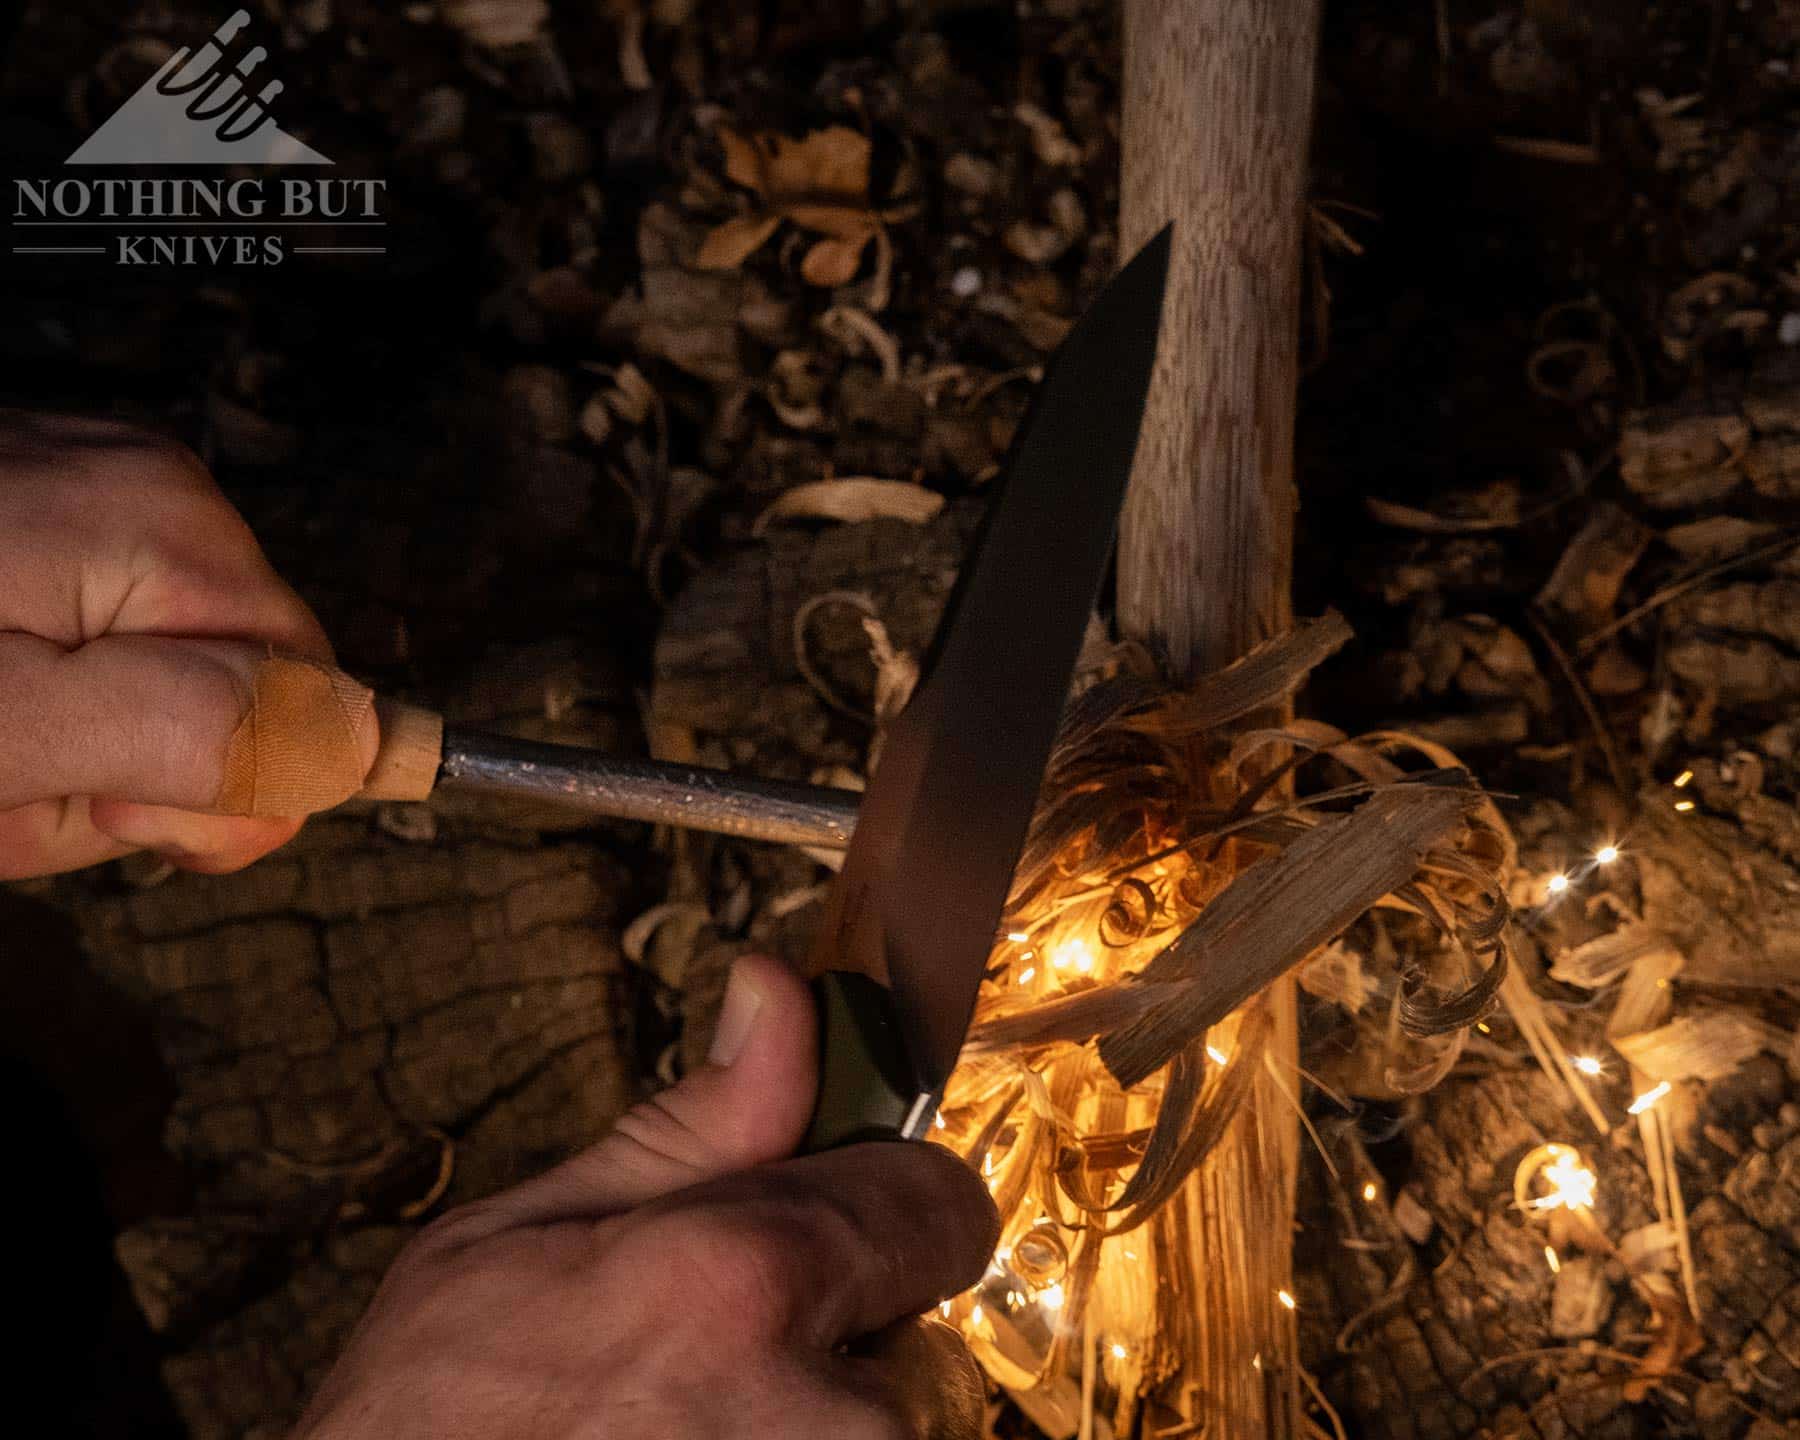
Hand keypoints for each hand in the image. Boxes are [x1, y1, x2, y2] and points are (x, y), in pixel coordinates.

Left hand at [0, 409, 373, 878]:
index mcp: (177, 538)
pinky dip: (37, 686)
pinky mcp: (52, 501)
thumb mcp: (13, 731)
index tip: (98, 798)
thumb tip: (364, 744)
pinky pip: (101, 633)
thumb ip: (194, 733)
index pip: (313, 712)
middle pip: (240, 690)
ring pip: (164, 674)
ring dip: (75, 738)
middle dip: (132, 768)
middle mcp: (161, 490)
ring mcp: (101, 484)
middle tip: (11, 774)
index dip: (222, 792)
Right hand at [298, 956, 997, 1438]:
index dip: (881, 1198)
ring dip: (822, 1412)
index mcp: (748, 1278)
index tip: (824, 1217)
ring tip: (694, 1420)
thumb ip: (698, 1123)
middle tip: (718, 1353)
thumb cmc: (432, 1411)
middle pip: (924, 1325)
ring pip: (892, 1419)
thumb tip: (781, 990)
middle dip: (847, 1321)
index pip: (940, 1201)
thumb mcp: (529, 1231)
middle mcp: (826, 1415)